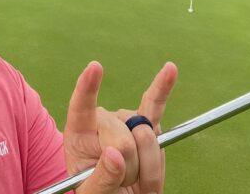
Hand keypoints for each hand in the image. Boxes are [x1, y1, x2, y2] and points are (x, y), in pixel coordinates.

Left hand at [63, 61, 177, 192]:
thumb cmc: (100, 193)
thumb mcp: (92, 193)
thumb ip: (101, 178)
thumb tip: (115, 154)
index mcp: (79, 135)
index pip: (81, 108)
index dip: (87, 88)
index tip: (95, 68)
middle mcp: (103, 121)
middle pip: (122, 138)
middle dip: (128, 168)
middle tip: (121, 183)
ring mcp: (126, 120)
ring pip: (145, 136)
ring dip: (147, 167)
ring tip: (134, 179)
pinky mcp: (148, 124)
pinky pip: (157, 104)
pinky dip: (164, 87)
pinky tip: (170, 69)